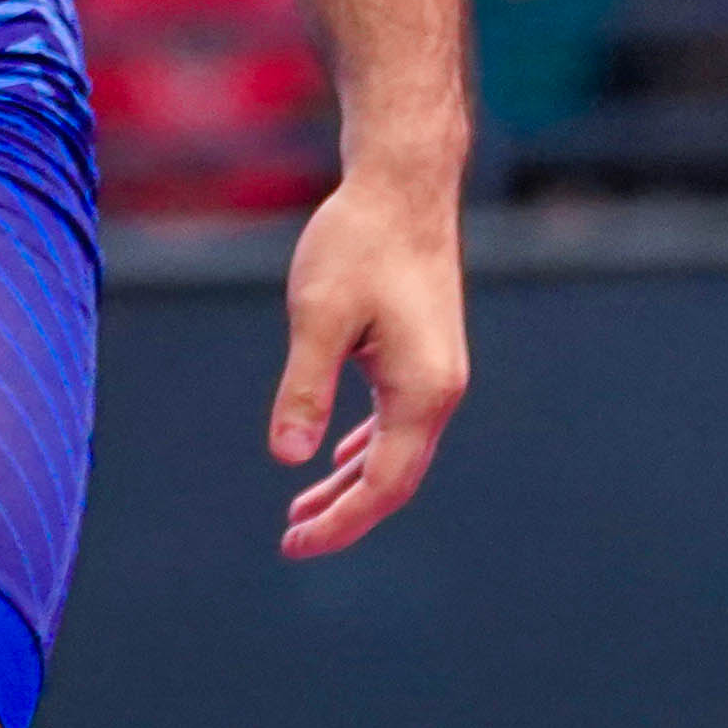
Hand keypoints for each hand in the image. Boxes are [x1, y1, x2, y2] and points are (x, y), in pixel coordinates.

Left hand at [265, 161, 467, 561]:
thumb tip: (288, 458)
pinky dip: (366, 447)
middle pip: (395, 478)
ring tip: (304, 510)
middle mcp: (439, 390)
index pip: (382, 485)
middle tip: (291, 539)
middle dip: (345, 513)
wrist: (403, 183)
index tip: (293, 543)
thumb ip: (306, 389)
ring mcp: (437, 372)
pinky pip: (398, 421)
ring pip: (396, 450)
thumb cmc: (359, 242)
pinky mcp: (425, 352)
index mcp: (421, 391)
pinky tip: (339, 456)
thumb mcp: (319, 316)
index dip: (340, 522)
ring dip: (352, 483)